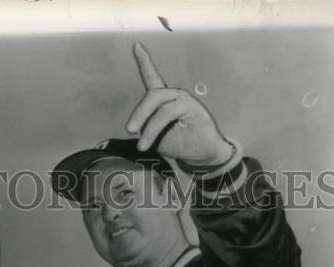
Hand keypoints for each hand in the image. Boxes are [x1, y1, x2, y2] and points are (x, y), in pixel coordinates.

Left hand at [125, 42, 233, 167]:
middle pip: (153, 94)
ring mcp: (183, 99)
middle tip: (129, 130)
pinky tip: (149, 142)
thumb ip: (147, 128)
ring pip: (160, 106)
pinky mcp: (191, 106)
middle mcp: (174, 95)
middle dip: (139, 112)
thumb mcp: (157, 137)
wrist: (203, 153)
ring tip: (142, 145)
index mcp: (164, 100)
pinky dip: (155, 128)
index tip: (136, 45)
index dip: (145, 61)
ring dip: (149, 126)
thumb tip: (137, 126)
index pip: (153, 77)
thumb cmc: (180, 143)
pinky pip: (168, 112)